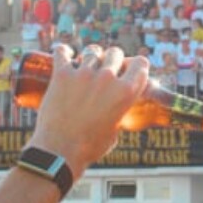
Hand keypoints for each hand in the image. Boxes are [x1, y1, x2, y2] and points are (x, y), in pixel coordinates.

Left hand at [27, 44, 148, 177]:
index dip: (136, 65)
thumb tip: (116, 109)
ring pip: (92, 51)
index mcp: (126, 93)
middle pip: (115, 52)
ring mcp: (84, 74)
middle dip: (112, 59)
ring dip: (90, 56)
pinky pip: (62, 52)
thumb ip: (118, 113)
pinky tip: (65, 53)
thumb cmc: (90, 147)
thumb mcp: (115, 129)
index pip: (141, 64)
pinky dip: (63, 51)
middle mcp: (108, 79)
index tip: (129, 68)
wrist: (61, 152)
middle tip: (106, 67)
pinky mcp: (62, 74)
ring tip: (84, 63)